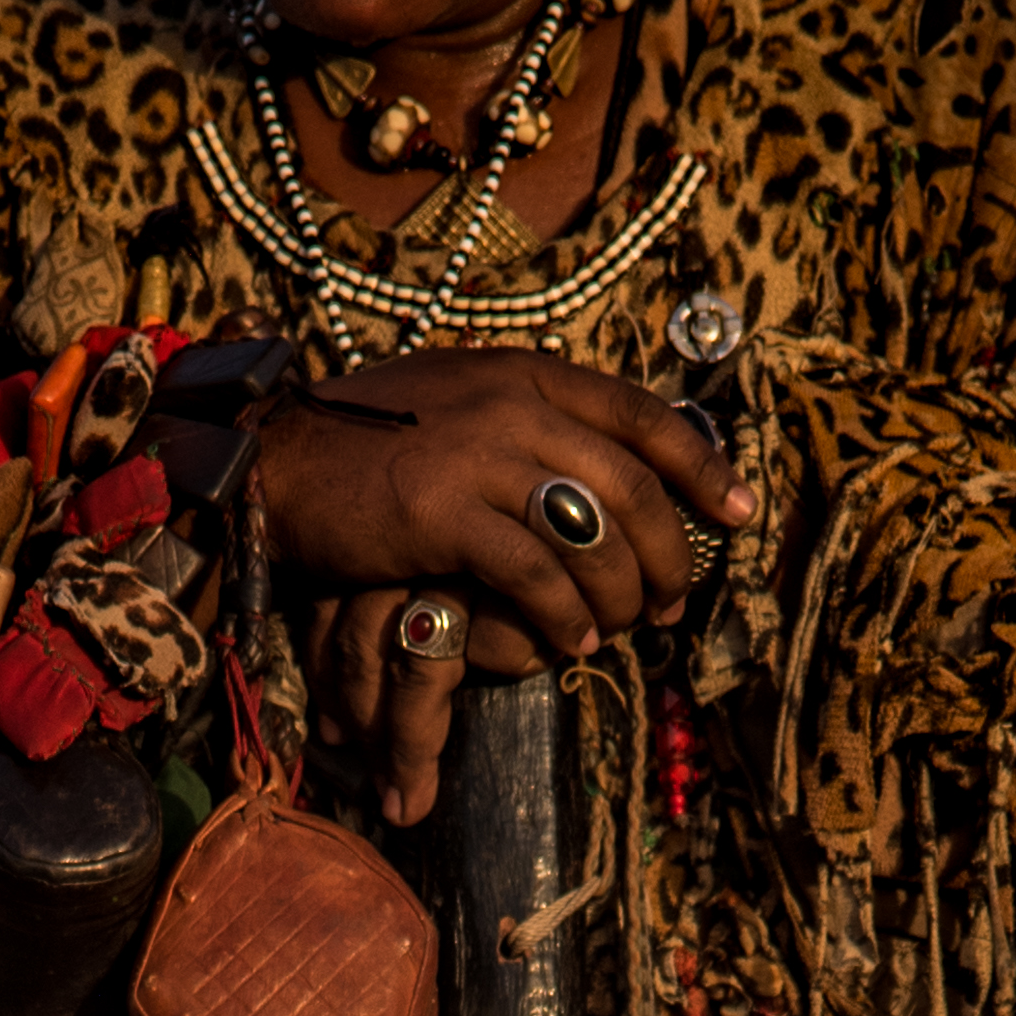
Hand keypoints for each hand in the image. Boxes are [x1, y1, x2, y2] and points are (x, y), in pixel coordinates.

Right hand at [255, 352, 753, 825]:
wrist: (276, 458)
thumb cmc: (365, 441)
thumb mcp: (458, 402)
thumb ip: (525, 421)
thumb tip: (594, 465)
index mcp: (526, 374)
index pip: (641, 413)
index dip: (700, 466)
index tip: (740, 511)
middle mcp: (515, 404)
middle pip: (630, 483)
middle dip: (669, 550)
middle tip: (673, 601)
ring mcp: (480, 456)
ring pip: (591, 532)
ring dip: (618, 592)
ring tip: (618, 629)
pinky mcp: (445, 513)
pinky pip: (532, 573)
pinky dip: (561, 613)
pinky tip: (568, 641)